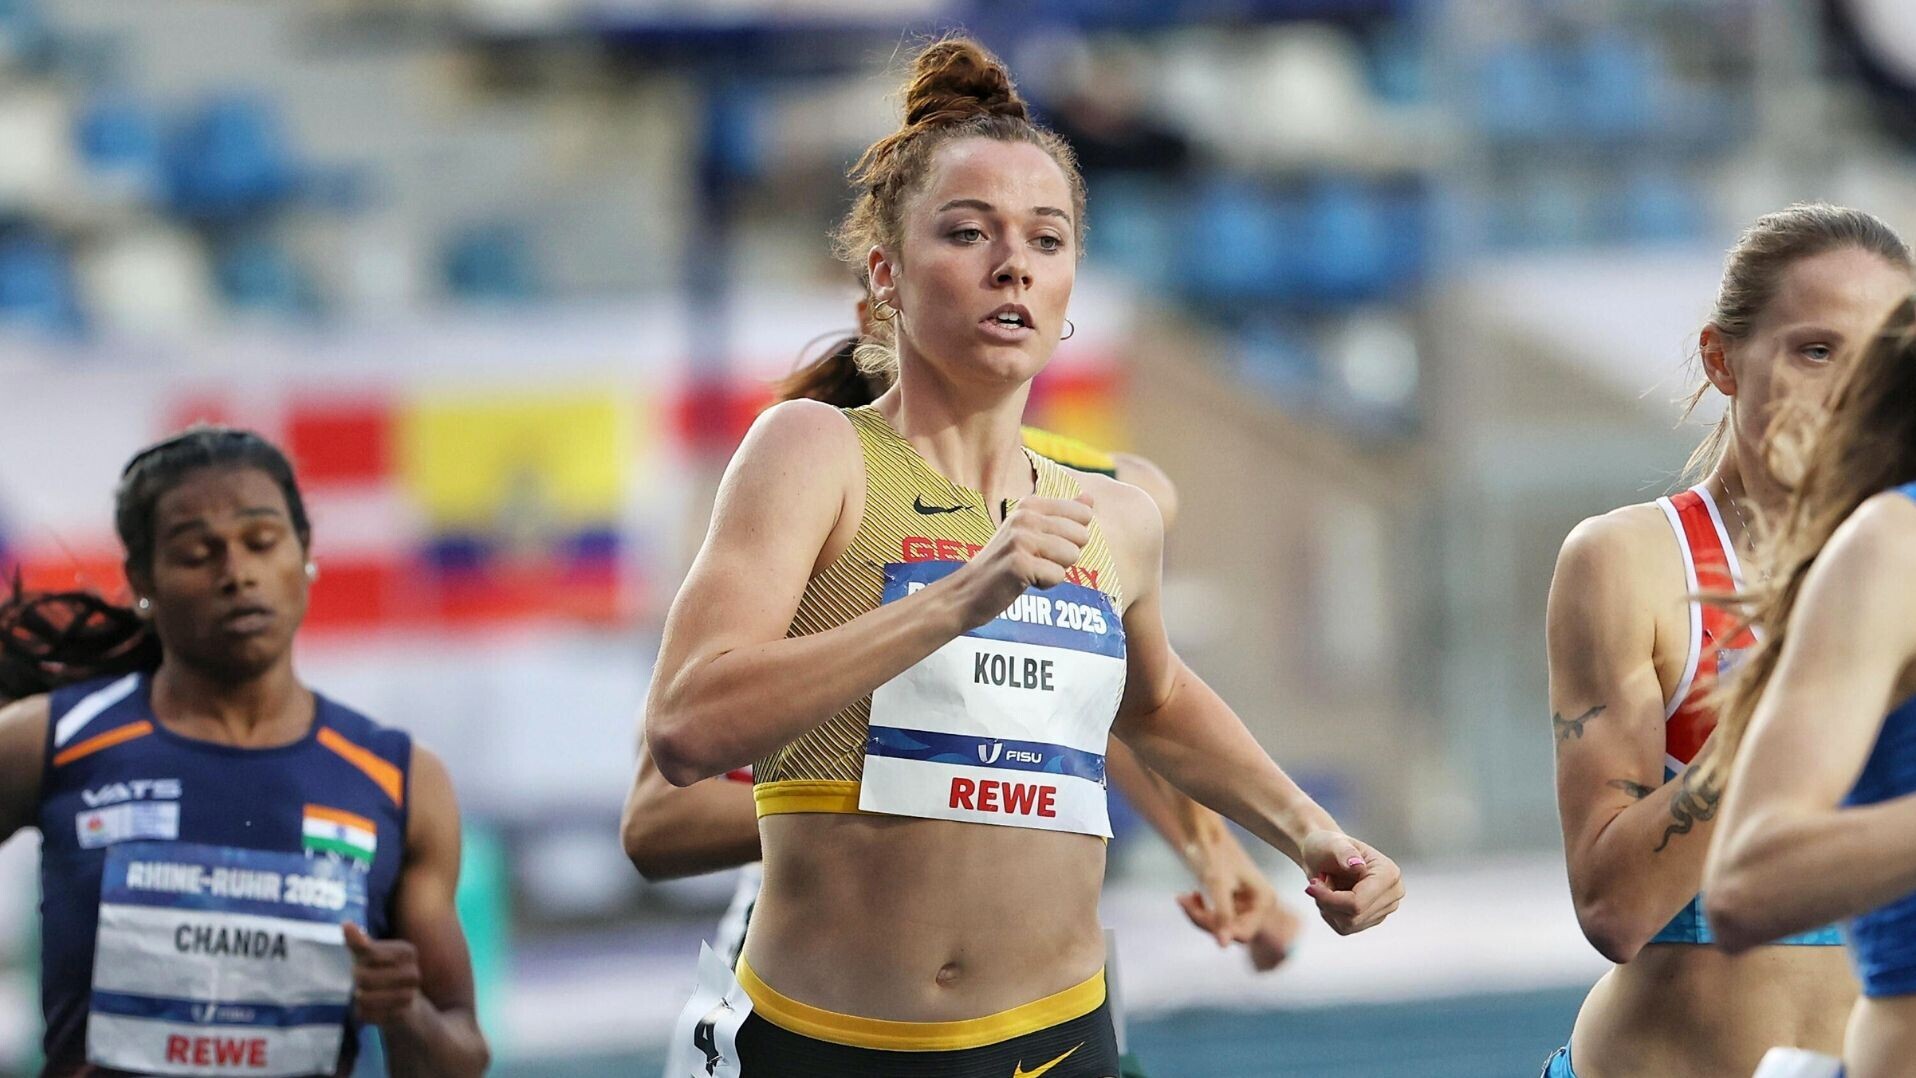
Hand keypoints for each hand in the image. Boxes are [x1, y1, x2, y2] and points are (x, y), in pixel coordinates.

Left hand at [344, 922, 422, 1025]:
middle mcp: (413, 972)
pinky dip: (364, 1013)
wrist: (407, 1008)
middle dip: (358, 982)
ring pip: (365, 997)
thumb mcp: (371, 956)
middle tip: (363, 984)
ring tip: (366, 997)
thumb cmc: (384, 975)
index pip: (369, 954)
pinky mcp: (402, 1016)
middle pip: (363, 977)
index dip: (361, 962)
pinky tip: (370, 1010)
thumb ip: (359, 942)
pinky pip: (368, 1014)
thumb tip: (346, 923)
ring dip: (360, 999)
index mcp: (407, 951)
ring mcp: (410, 995)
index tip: (367, 965)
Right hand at [948, 494, 1093, 627]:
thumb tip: (1089, 499)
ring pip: (1072, 556)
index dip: (1071, 537)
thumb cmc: (1004, 562)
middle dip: (1066, 555)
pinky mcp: (1019, 564)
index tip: (1045, 545)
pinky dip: (1045, 584)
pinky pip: (1058, 575)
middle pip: (1082, 536)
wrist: (967, 591)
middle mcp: (1025, 516)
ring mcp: (1021, 539)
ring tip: (1030, 569)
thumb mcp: (1031, 531)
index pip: (1083, 515)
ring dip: (1055, 570)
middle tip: (1037, 560)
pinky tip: (1024, 581)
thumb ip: (1062, 514)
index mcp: (1030, 504)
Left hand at [1176, 831, 1297, 970]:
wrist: (1202, 830)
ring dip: (1199, 914)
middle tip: (1184, 900)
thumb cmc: (1213, 852)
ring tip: (1183, 898)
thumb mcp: (1217, 884)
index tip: (1196, 914)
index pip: (1243, 933)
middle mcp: (1259, 904)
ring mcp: (1246, 904)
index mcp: (1264, 900)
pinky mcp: (1233, 901)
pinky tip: (1190, 896)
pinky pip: (1216, 916)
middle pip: (1231, 930)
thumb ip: (1222, 915)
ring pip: (1221, 924)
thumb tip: (1223, 945)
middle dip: (1205, 919)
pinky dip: (1200, 909)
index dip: (1219, 930)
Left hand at [1299, 830, 1402, 934]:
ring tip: (1326, 885)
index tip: (1311, 885)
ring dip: (1328, 907)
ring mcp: (1383, 910)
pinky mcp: (1370, 920)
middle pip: (1354, 916)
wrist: (1323, 855)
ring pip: (1348, 924)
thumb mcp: (1333, 843)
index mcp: (1389, 874)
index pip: (1358, 902)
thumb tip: (1357, 866)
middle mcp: (1392, 894)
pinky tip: (1331, 895)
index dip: (1329, 898)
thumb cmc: (1328, 846)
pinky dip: (1331, 913)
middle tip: (1317, 882)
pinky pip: (1345, 928)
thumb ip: (1345, 852)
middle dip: (1328, 902)